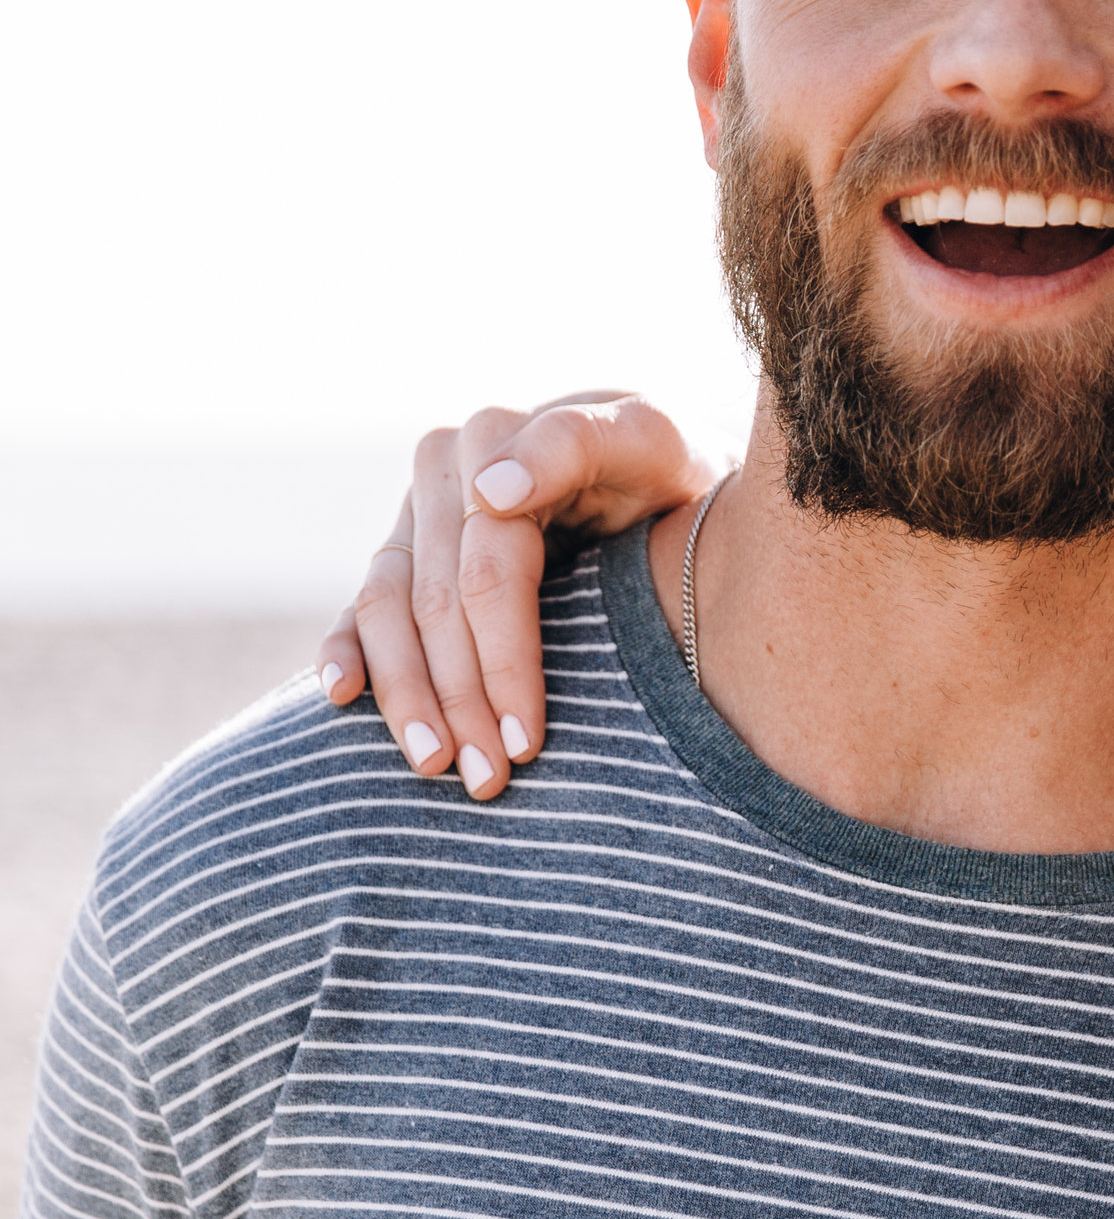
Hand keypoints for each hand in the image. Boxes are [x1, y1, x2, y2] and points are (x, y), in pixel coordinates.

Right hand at [315, 392, 714, 799]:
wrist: (664, 480)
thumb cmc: (666, 469)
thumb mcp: (648, 439)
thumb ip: (575, 445)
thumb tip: (490, 491)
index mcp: (493, 440)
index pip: (487, 571)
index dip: (504, 659)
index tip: (528, 741)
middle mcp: (441, 475)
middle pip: (434, 603)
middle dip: (459, 698)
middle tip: (488, 779)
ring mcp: (414, 517)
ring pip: (386, 613)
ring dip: (405, 696)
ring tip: (436, 766)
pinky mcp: (401, 556)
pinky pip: (358, 609)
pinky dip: (344, 652)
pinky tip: (342, 698)